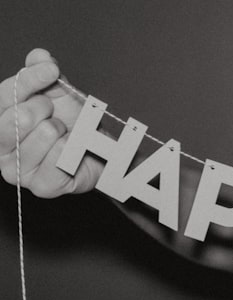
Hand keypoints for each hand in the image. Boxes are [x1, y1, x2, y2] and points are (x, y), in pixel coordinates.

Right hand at [0, 48, 102, 197]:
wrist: (97, 154)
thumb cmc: (71, 123)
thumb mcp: (57, 92)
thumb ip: (42, 73)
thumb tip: (39, 56)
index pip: (6, 95)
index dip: (29, 79)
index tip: (51, 69)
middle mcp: (0, 147)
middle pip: (19, 115)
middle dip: (46, 109)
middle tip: (56, 115)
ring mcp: (18, 171)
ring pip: (44, 133)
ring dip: (62, 130)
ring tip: (64, 135)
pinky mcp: (41, 187)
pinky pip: (61, 157)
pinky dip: (73, 150)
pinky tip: (71, 153)